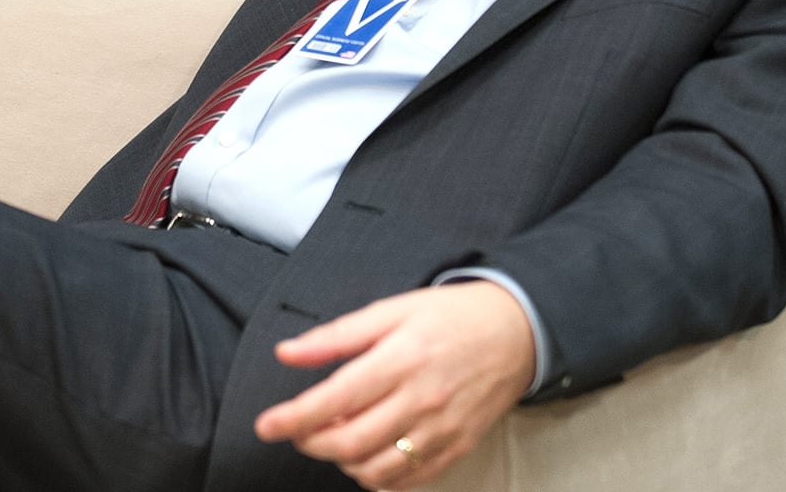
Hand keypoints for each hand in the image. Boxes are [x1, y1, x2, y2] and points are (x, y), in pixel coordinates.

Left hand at [254, 282, 535, 489]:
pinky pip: (406, 480)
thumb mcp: (392, 309)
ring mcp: (441, 429)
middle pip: (350, 442)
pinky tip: (365, 455)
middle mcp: (421, 398)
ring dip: (341, 462)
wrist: (519, 331)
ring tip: (333, 439)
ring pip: (375, 469)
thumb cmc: (451, 316)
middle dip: (311, 444)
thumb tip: (287, 353)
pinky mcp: (456, 448)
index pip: (335, 399)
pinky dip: (375, 477)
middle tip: (296, 431)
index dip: (293, 417)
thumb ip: (337, 336)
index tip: (266, 425)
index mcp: (401, 358)